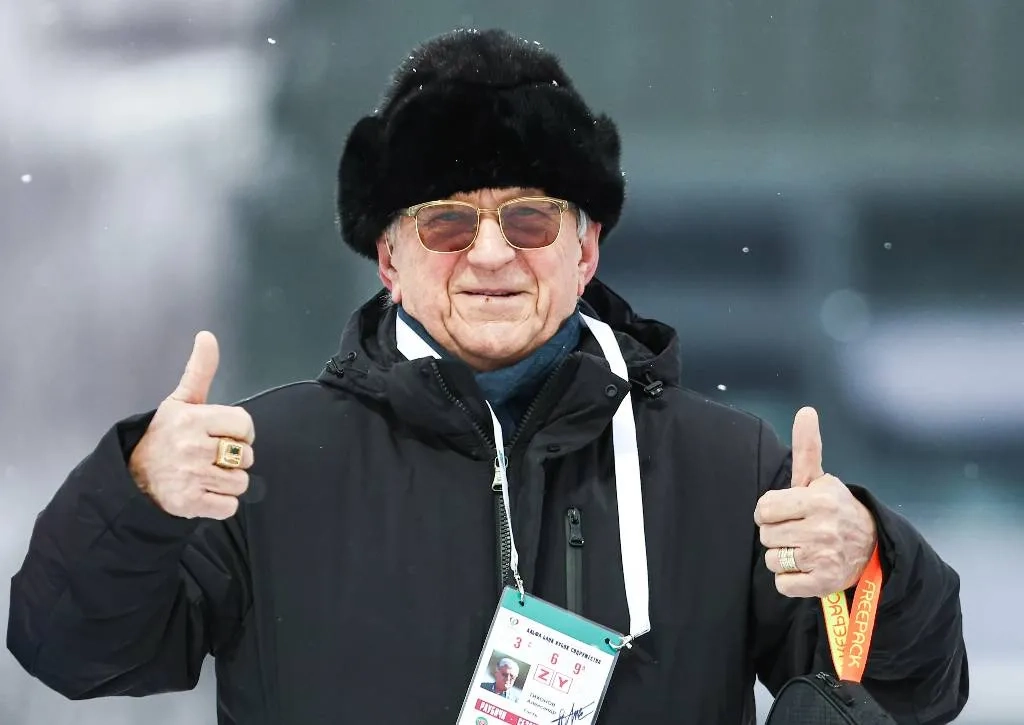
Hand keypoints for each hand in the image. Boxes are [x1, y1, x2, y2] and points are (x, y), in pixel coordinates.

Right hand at [129, 331, 254, 519]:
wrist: (132, 478)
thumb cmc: (164, 436)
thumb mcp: (180, 401)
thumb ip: (199, 370)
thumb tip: (207, 335)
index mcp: (192, 419)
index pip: (244, 424)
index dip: (240, 431)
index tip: (224, 434)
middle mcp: (192, 447)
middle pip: (246, 455)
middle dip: (234, 458)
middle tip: (211, 457)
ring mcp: (191, 477)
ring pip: (241, 482)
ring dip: (229, 482)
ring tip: (207, 475)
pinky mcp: (189, 503)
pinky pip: (229, 506)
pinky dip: (221, 503)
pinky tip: (204, 493)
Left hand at [753, 407, 876, 597]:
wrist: (872, 548)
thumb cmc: (835, 510)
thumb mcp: (820, 480)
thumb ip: (807, 448)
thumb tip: (805, 410)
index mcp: (818, 500)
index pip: (764, 508)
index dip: (769, 511)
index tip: (784, 512)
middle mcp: (822, 529)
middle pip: (765, 535)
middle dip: (777, 533)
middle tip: (797, 531)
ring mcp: (823, 558)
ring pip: (772, 560)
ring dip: (783, 557)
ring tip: (803, 549)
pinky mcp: (824, 583)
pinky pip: (782, 584)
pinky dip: (790, 579)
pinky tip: (806, 569)